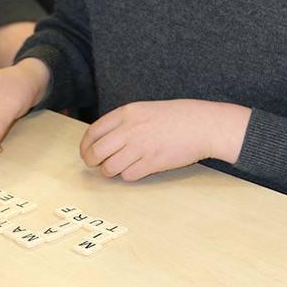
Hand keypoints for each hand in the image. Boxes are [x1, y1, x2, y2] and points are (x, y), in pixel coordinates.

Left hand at [79, 100, 250, 181]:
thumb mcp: (145, 110)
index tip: (86, 152)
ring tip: (117, 167)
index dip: (85, 146)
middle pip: (96, 152)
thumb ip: (124, 122)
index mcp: (127, 113)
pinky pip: (128, 176)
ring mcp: (141, 147)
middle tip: (96, 164)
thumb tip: (102, 140)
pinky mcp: (152, 163)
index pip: (93, 132)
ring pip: (109, 167)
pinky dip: (128, 175)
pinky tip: (136, 168)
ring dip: (109, 171)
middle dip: (92, 161)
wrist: (201, 124)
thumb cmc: (175, 117)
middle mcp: (130, 129)